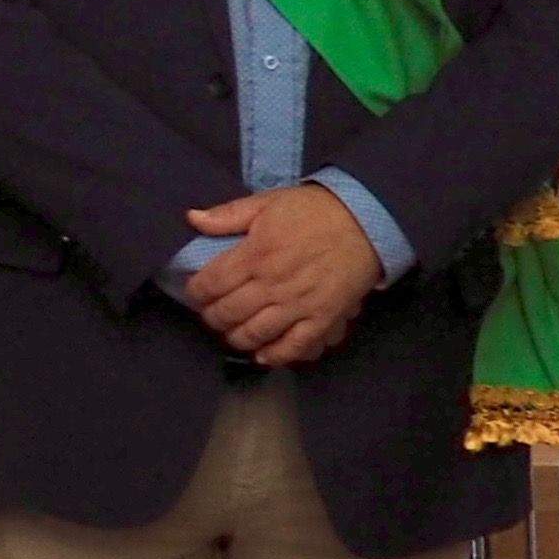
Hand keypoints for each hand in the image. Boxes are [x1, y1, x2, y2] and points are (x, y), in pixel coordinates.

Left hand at [180, 184, 384, 365]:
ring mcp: (298, 304)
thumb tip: (191, 218)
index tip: (196, 292)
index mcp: (254, 255)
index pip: (210, 284)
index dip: (196, 292)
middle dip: (213, 317)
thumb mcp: (267, 203)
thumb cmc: (313, 211)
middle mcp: (272, 284)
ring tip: (234, 332)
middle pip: (228, 313)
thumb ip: (228, 215)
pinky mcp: (323, 318)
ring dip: (237, 338)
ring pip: (255, 333)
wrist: (367, 221)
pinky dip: (276, 355)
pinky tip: (263, 355)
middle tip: (213, 314)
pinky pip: (295, 346)